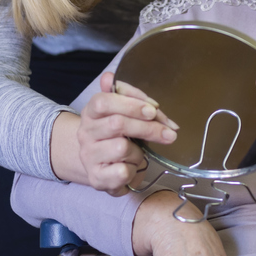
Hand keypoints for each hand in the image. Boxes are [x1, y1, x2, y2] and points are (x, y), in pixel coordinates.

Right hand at [78, 72, 178, 194]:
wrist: (101, 168)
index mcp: (91, 112)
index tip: (153, 111)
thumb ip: (125, 96)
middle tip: (169, 133)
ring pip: (122, 148)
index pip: (103, 101)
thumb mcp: (123, 114)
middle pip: (117, 124)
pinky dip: (134, 170)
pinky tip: (132, 168)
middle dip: (148, 128)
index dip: (131, 104)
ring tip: (139, 154)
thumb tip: (109, 76)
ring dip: (139, 152)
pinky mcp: (96, 178)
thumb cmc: (117, 136)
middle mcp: (85, 133)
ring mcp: (89, 156)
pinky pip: (123, 171)